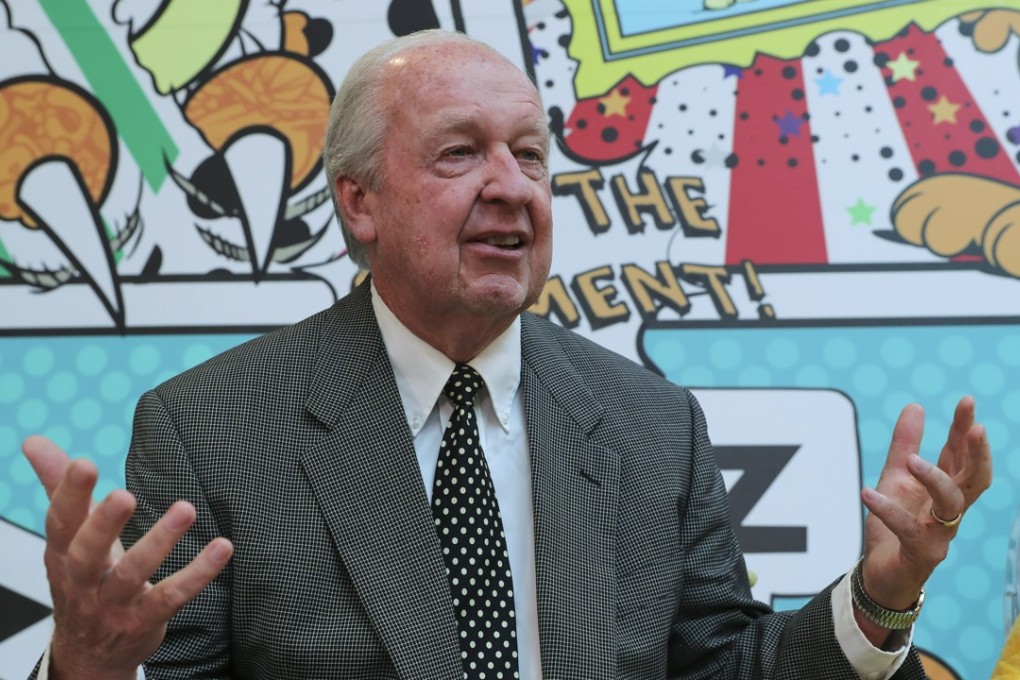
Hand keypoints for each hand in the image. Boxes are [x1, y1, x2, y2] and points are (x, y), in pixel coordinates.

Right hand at [23, 435, 232, 679]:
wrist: (89, 653)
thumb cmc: (83, 579)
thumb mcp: (68, 536)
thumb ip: (57, 485)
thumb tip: (34, 440)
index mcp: (63, 554)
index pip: (61, 522)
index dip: (69, 494)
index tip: (84, 464)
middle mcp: (84, 580)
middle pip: (87, 553)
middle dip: (104, 524)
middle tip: (123, 495)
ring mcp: (114, 603)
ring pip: (132, 574)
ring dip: (159, 542)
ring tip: (186, 510)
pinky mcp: (145, 619)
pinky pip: (173, 596)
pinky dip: (198, 574)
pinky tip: (222, 548)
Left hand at [858, 397, 991, 629]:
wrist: (880, 575)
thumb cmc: (893, 527)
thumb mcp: (894, 479)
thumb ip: (904, 445)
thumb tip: (916, 406)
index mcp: (943, 490)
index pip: (961, 456)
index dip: (965, 430)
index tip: (967, 402)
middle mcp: (949, 511)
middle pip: (975, 479)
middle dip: (977, 452)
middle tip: (975, 427)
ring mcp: (940, 533)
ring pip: (952, 504)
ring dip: (935, 478)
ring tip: (911, 460)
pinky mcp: (921, 553)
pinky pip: (909, 530)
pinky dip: (888, 511)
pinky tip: (868, 494)